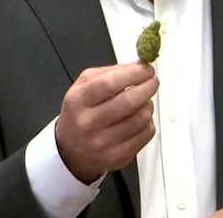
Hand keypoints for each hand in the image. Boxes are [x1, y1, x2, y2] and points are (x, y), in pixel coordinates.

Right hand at [56, 63, 158, 182]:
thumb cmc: (80, 113)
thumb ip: (109, 72)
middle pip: (128, 102)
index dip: (134, 74)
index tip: (146, 69)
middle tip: (153, 81)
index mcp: (78, 100)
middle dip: (147, 87)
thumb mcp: (83, 86)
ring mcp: (103, 143)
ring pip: (141, 119)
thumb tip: (138, 65)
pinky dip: (148, 123)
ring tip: (143, 102)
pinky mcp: (117, 157)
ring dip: (148, 105)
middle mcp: (88, 123)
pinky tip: (140, 119)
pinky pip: (145, 135)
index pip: (110, 83)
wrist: (69, 151)